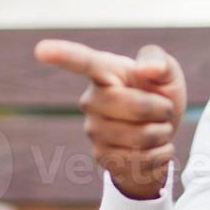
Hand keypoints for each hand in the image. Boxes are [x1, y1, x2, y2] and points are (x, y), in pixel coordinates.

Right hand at [33, 39, 186, 199]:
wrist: (161, 135)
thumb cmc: (160, 95)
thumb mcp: (167, 73)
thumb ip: (160, 63)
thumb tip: (148, 69)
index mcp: (105, 72)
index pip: (83, 62)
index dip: (63, 55)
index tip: (41, 49)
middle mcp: (91, 100)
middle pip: (135, 106)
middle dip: (162, 110)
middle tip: (163, 109)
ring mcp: (92, 130)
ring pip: (142, 137)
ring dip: (163, 134)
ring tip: (158, 128)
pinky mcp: (100, 156)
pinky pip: (142, 159)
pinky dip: (161, 155)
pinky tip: (155, 148)